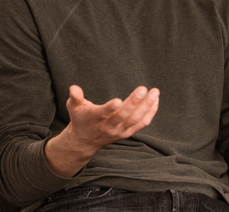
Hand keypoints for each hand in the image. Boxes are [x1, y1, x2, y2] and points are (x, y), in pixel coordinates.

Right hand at [45, 85, 159, 176]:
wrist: (85, 141)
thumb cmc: (81, 118)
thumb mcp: (74, 107)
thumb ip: (75, 97)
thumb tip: (73, 88)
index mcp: (95, 118)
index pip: (103, 114)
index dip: (110, 108)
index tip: (118, 100)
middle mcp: (108, 126)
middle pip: (123, 116)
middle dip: (134, 102)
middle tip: (143, 89)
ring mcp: (119, 131)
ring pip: (135, 120)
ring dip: (146, 106)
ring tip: (155, 92)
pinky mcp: (127, 133)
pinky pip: (142, 123)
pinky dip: (150, 112)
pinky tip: (156, 100)